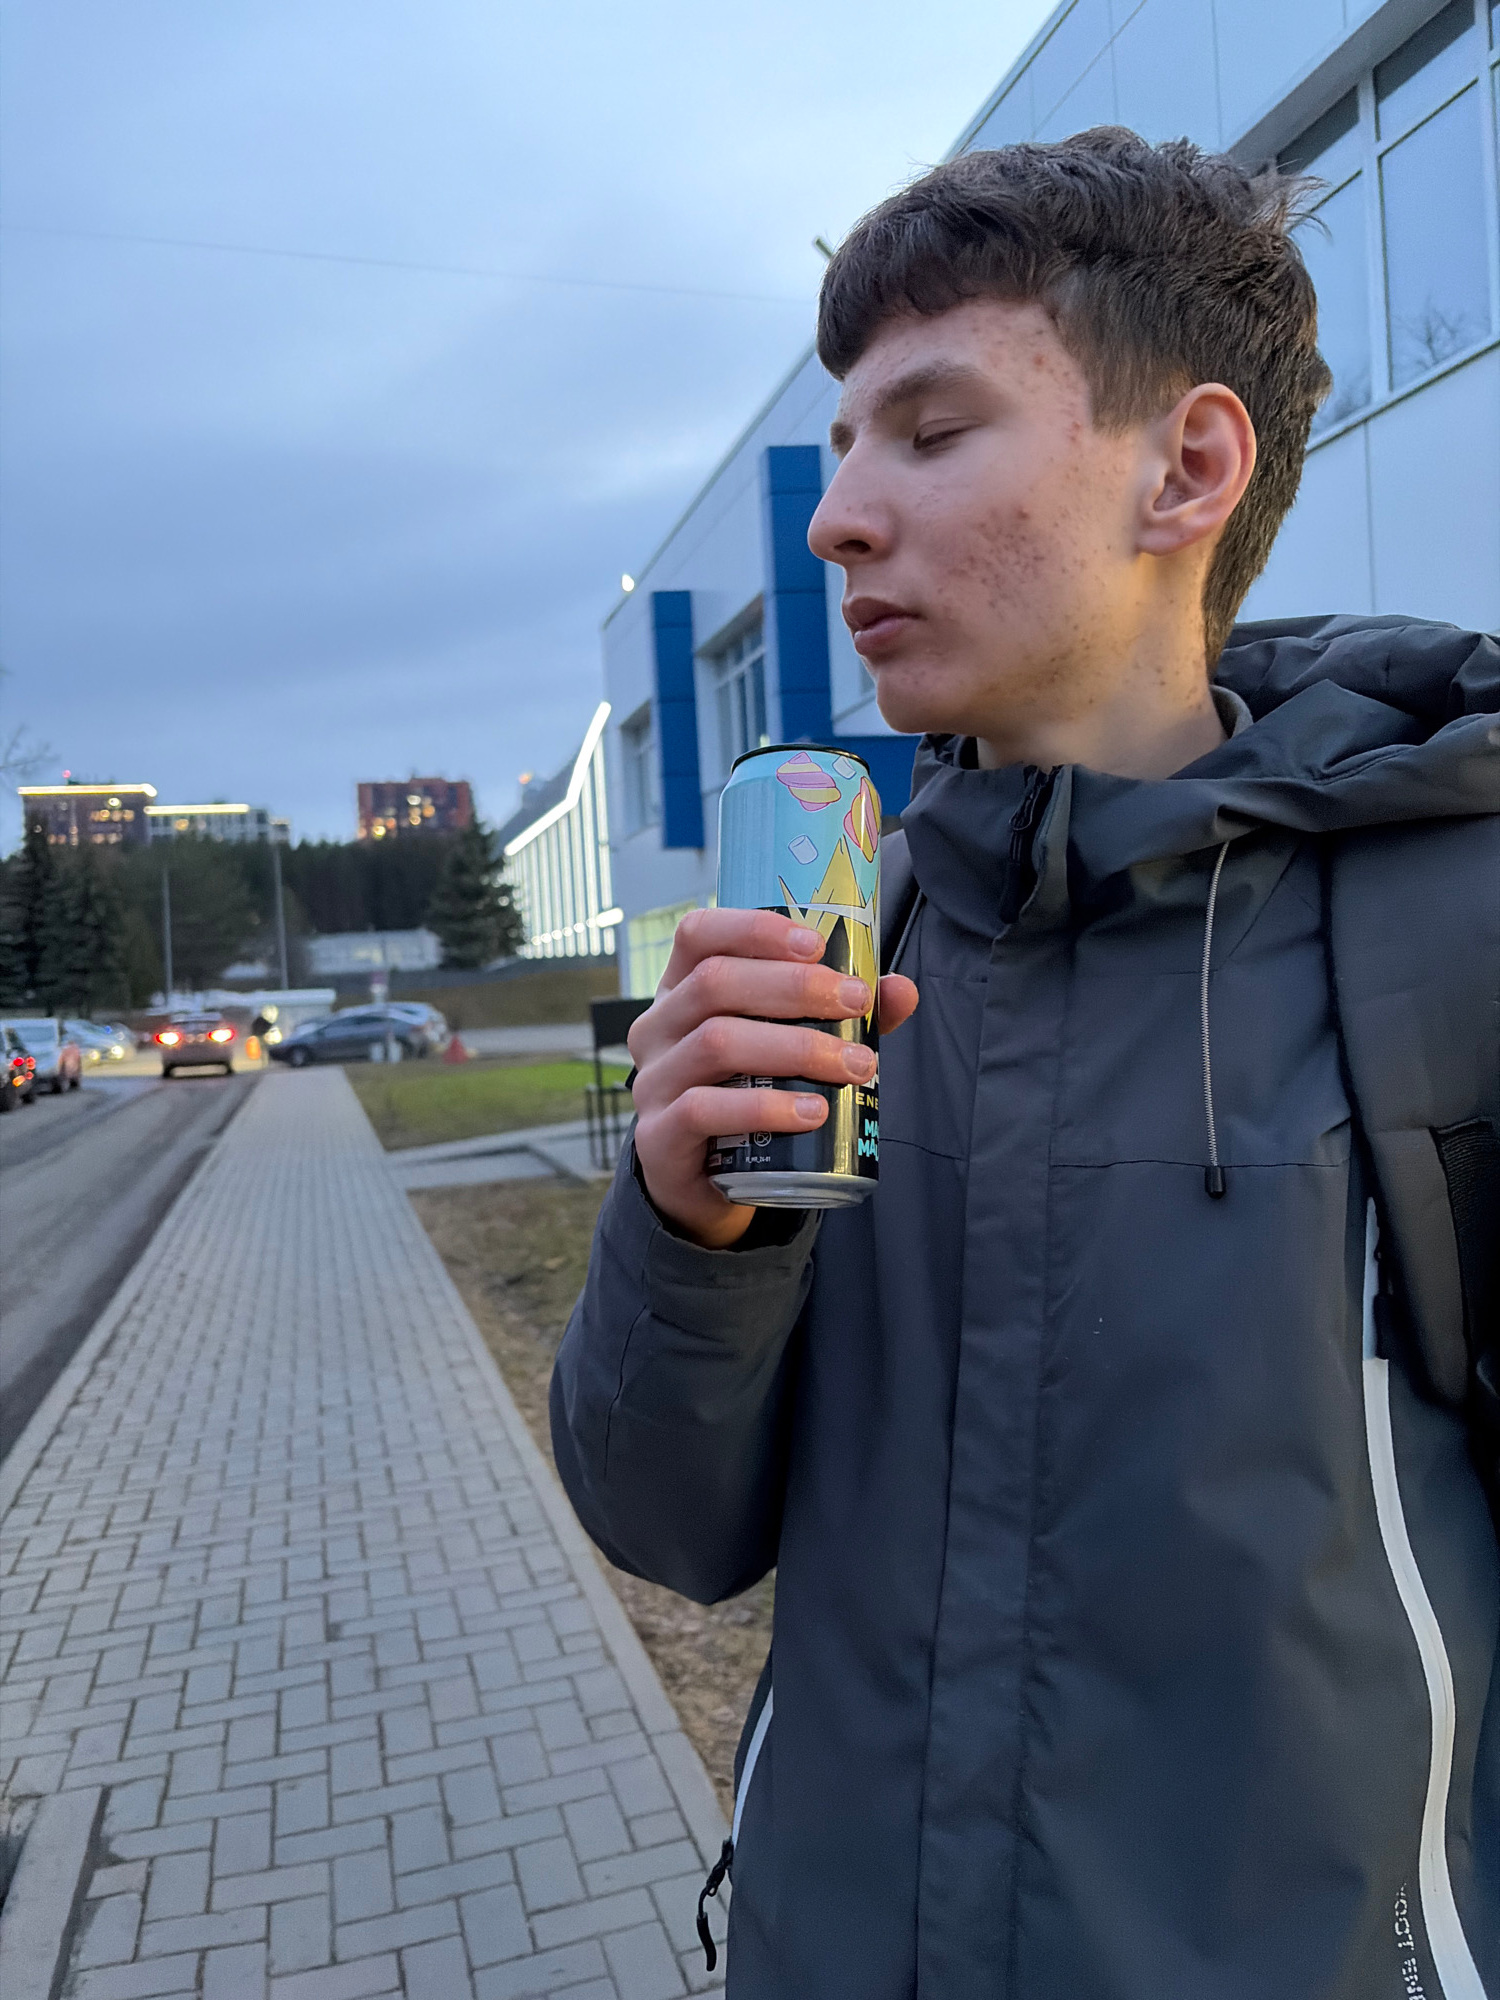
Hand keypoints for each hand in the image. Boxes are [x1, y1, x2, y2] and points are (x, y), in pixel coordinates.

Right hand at [627, 906, 919, 1248]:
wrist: (702, 1185)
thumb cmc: (746, 1096)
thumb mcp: (785, 1048)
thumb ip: (837, 1016)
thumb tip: (901, 990)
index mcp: (680, 990)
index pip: (698, 935)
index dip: (753, 930)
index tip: (816, 945)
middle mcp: (656, 1028)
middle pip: (715, 982)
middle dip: (795, 987)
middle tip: (856, 1004)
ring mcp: (652, 1082)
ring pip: (715, 1043)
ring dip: (795, 1048)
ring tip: (854, 1066)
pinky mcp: (658, 1137)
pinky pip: (704, 1109)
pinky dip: (764, 1106)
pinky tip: (812, 1111)